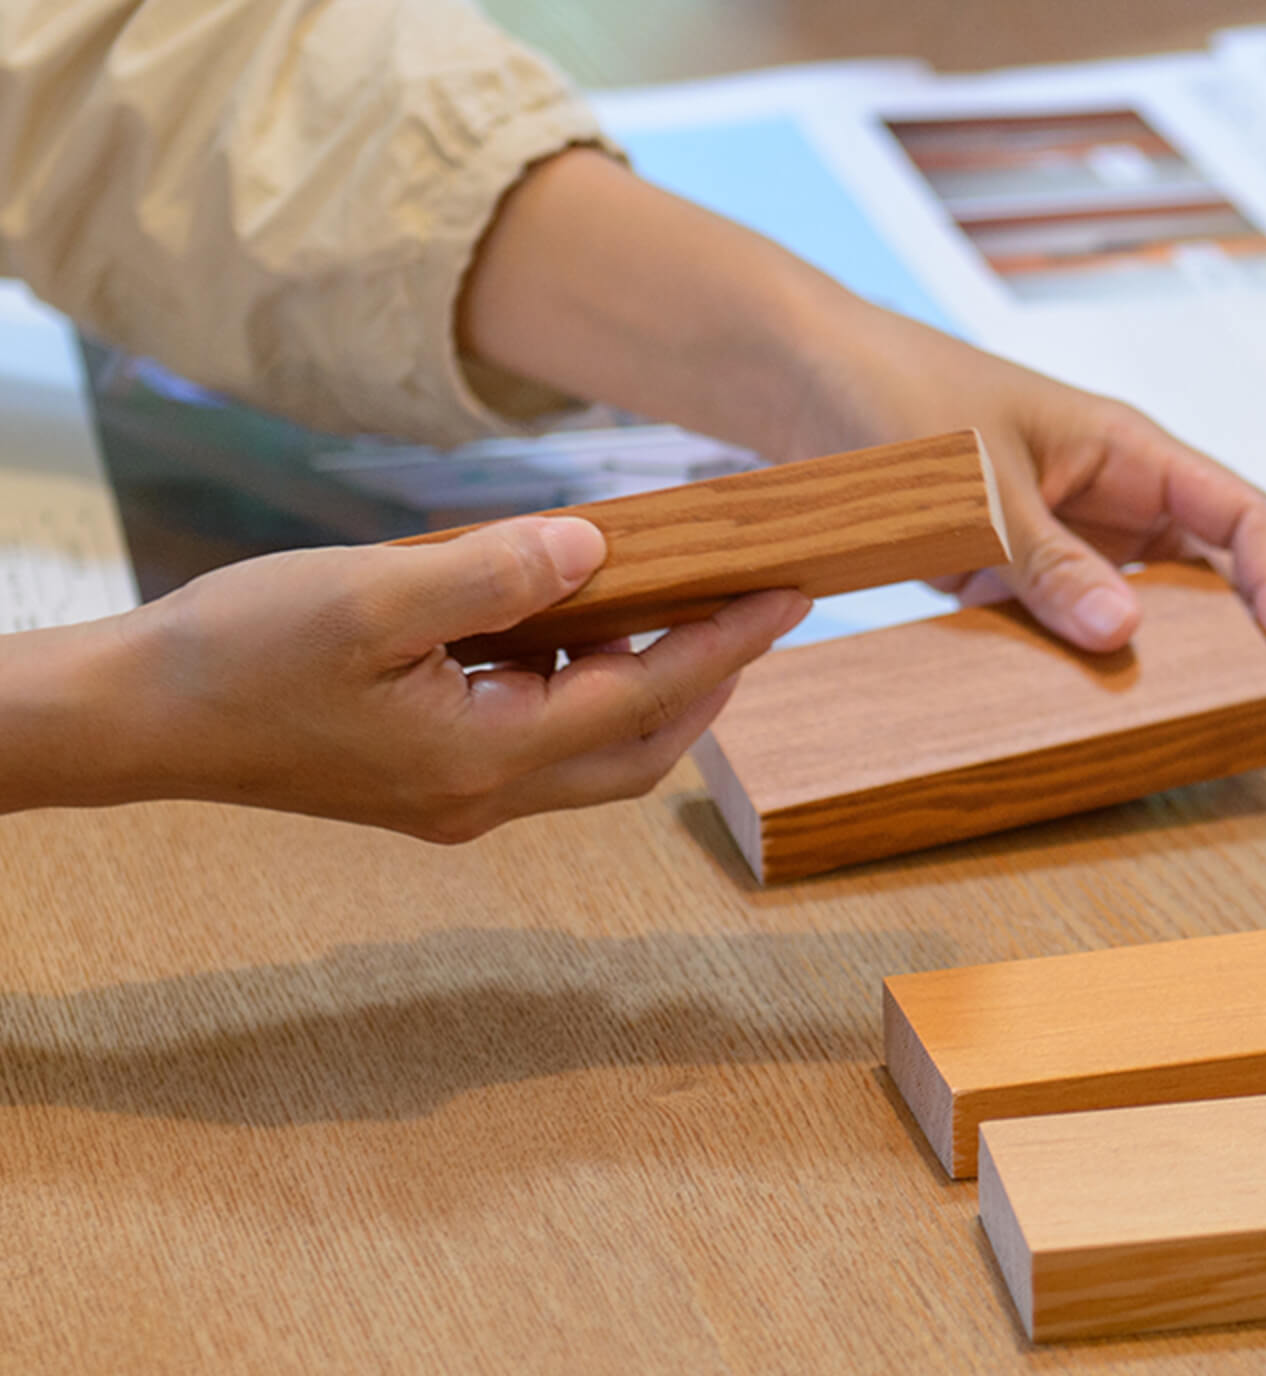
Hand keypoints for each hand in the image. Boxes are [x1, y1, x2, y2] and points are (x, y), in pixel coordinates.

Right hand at [82, 516, 805, 839]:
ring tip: (686, 606)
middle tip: (760, 607)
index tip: (792, 597)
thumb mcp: (371, 595)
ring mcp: (452, 796)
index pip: (646, 698)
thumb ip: (494, 573)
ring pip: (592, 752)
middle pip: (640, 747)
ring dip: (648, 687)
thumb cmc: (238, 654)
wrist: (134, 720)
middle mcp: (483, 796)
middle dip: (710, 681)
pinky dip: (580, 687)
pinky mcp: (422, 778)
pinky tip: (580, 625)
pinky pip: (536, 739)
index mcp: (486, 758)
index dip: (727, 646)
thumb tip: (597, 548)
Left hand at [459, 150, 1265, 671]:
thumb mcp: (977, 482)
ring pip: (1135, 603)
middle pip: (1205, 570)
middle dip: (1227, 638)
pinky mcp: (1005, 564)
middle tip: (1233, 713)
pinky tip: (1064, 710)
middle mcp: (1108, 491)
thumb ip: (1048, 560)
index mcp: (1127, 448)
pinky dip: (1071, 664)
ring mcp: (1058, 531)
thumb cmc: (893, 393)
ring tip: (1157, 724)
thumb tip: (1126, 633)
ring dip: (1148, 659)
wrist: (794, 376)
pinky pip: (1061, 620)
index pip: (1243, 518)